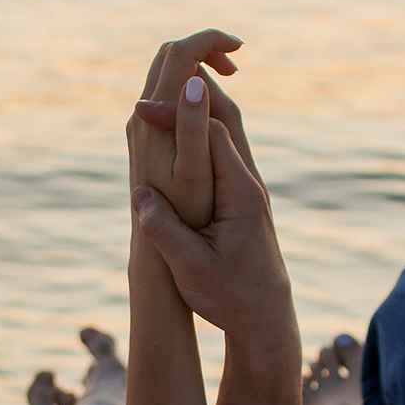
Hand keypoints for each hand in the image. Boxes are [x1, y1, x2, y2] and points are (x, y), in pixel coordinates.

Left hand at [128, 29, 242, 229]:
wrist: (154, 246)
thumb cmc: (185, 214)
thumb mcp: (195, 170)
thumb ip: (194, 126)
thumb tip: (194, 83)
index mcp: (154, 116)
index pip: (178, 54)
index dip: (210, 41)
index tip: (240, 48)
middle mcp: (140, 115)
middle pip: (168, 56)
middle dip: (204, 49)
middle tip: (236, 63)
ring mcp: (139, 125)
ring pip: (165, 73)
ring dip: (197, 67)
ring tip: (230, 77)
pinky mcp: (143, 136)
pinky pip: (165, 93)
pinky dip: (190, 87)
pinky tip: (212, 106)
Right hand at [131, 88, 292, 341]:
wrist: (266, 320)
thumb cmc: (230, 298)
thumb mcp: (191, 268)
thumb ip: (164, 230)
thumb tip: (139, 196)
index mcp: (241, 193)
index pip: (210, 133)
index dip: (178, 113)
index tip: (141, 108)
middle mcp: (250, 183)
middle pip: (226, 118)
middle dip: (190, 95)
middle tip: (151, 83)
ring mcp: (249, 189)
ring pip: (227, 131)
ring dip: (197, 109)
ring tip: (161, 97)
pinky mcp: (243, 199)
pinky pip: (222, 151)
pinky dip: (200, 131)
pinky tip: (177, 133)